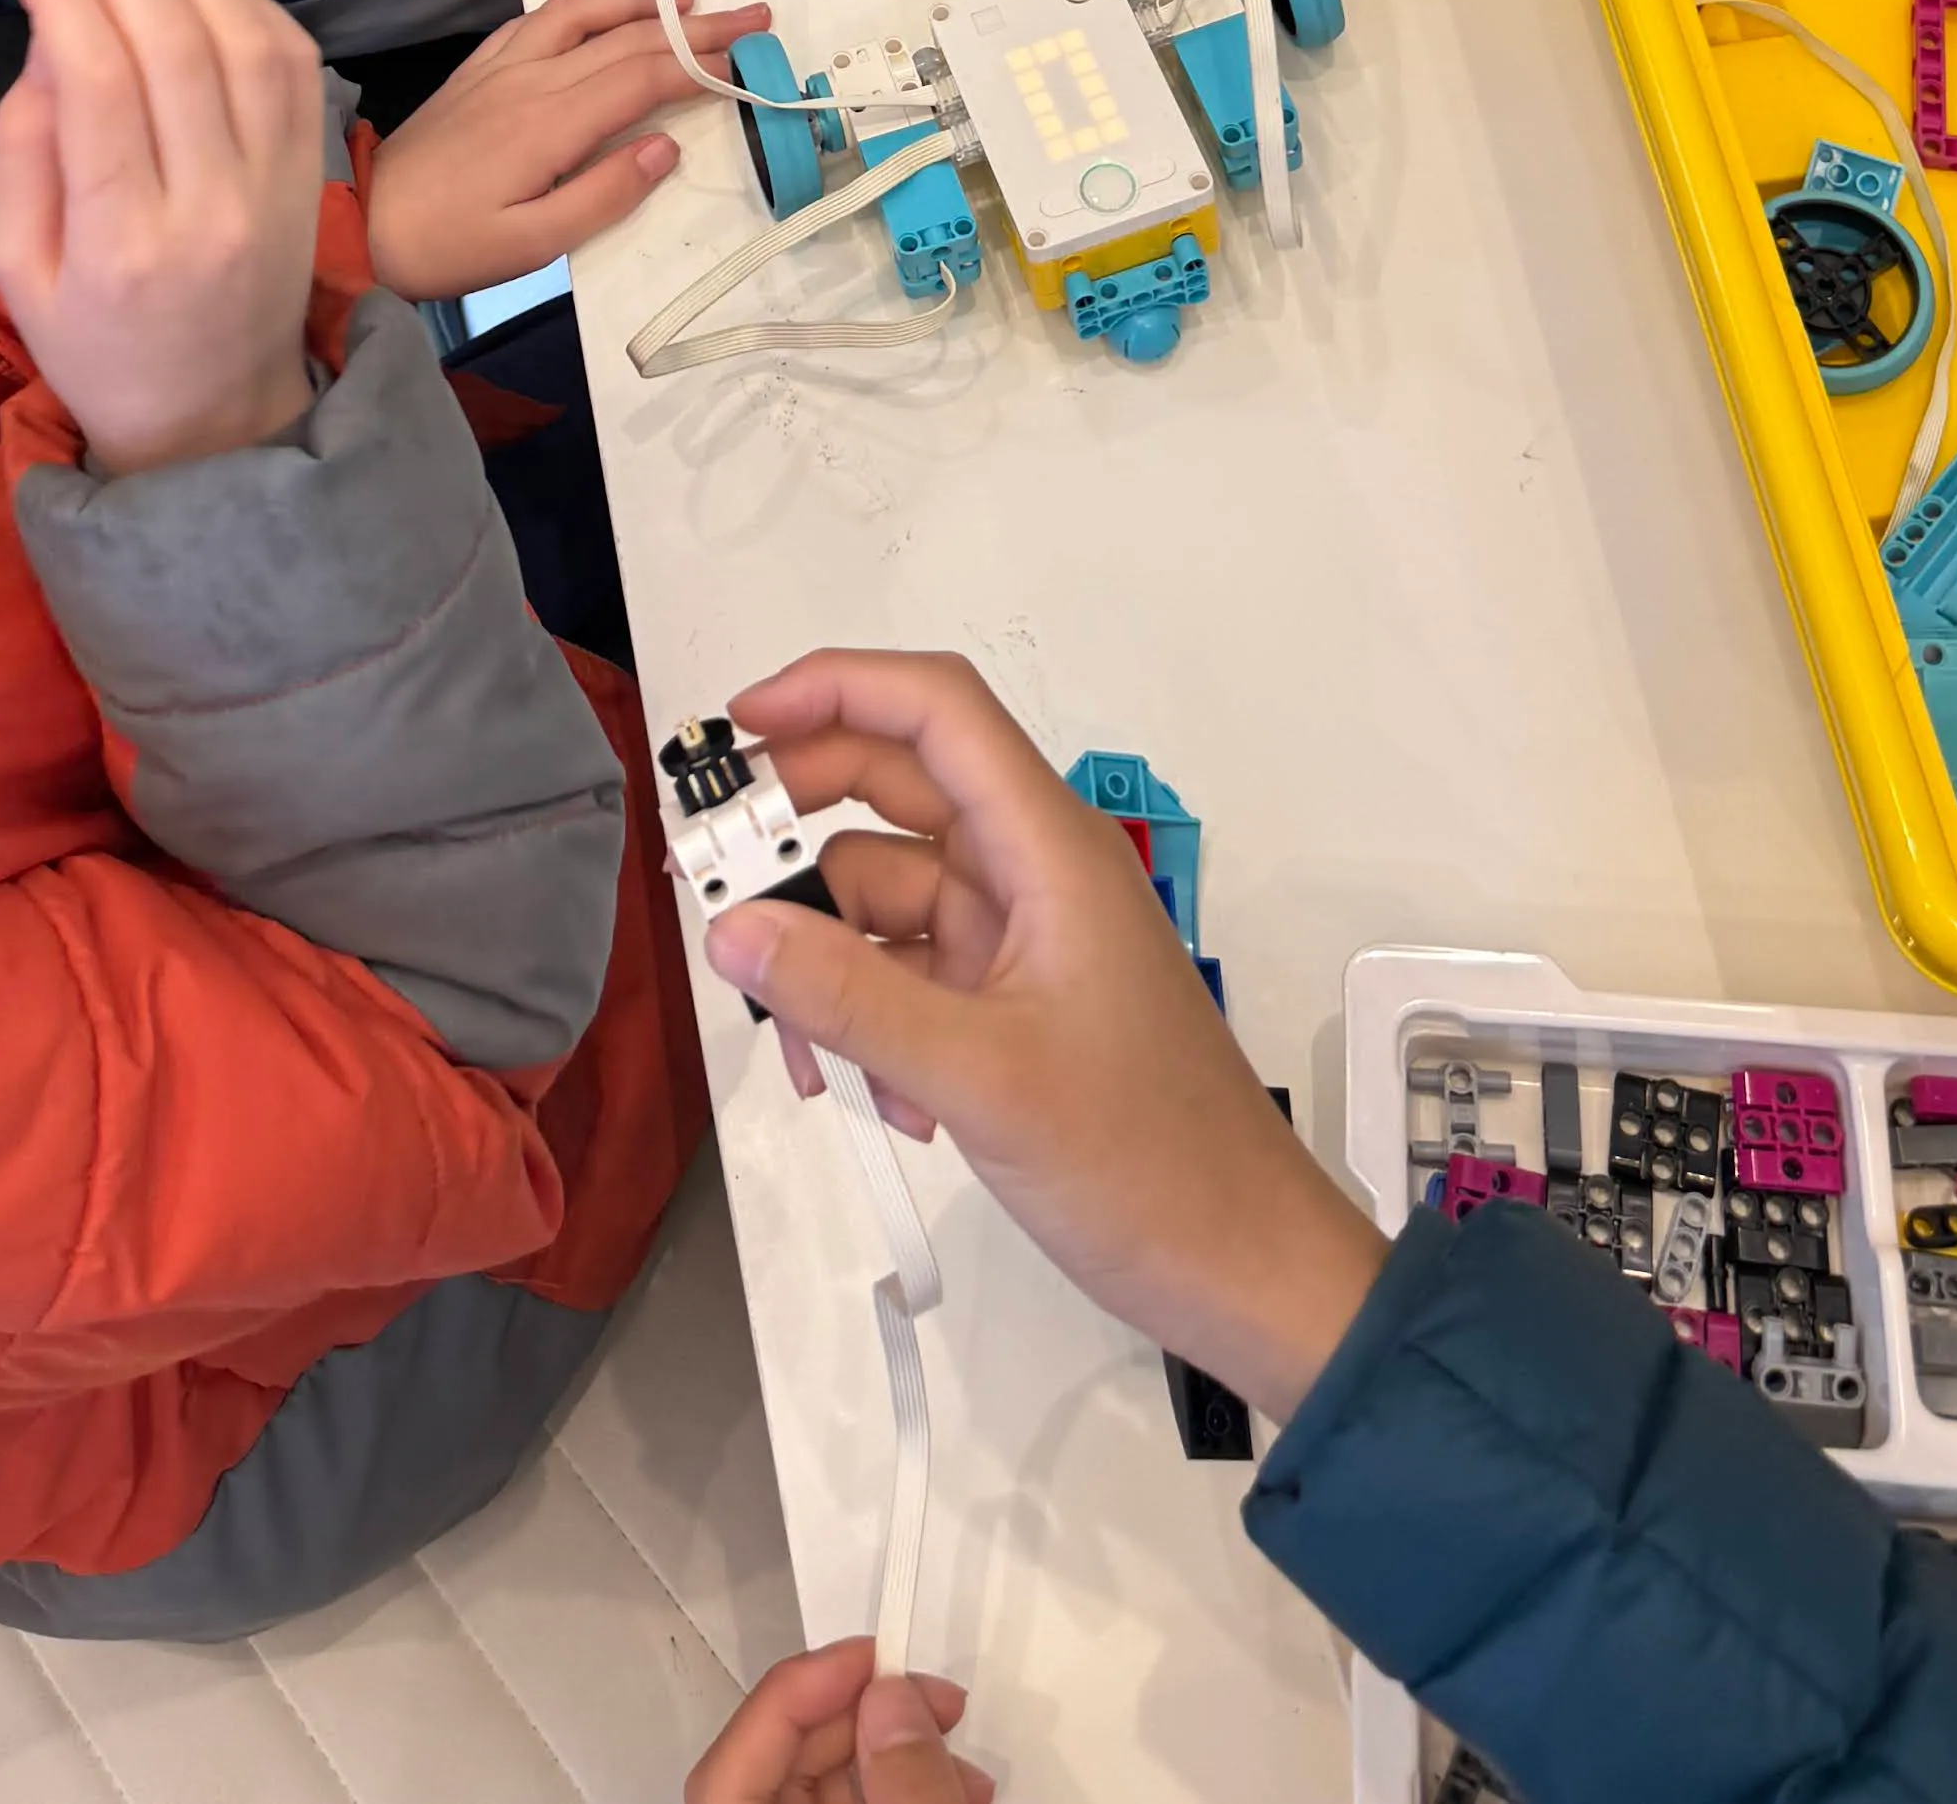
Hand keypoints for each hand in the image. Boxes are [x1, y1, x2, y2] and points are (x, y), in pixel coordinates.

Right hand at [0, 0, 326, 473]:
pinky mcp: (313, 168)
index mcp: (127, 246)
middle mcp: (216, 207)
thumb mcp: (20, 272)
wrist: (219, 424)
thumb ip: (25, 150)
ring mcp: (279, 185)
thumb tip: (49, 34)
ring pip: (243, 36)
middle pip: (175, 42)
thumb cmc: (98, 347)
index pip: (98, 80)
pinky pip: (287, 57)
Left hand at [363, 0, 766, 299]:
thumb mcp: (531, 245)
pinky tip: (597, 10)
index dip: (701, 63)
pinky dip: (579, 6)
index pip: (642, 77)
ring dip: (637, 0)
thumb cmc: (448, 247)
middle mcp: (529, 80)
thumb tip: (666, 148)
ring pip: (579, 14)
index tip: (750, 58)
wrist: (358, 224)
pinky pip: (534, 20)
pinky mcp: (474, 72)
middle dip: (693, 25)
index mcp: (550, 123)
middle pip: (624, 39)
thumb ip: (603, 197)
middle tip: (752, 15)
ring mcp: (498, 69)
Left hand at [686, 1644, 987, 1803]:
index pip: (739, 1753)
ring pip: (824, 1791)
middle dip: (869, 1721)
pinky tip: (949, 1789)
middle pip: (787, 1763)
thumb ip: (904, 1786)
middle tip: (936, 1701)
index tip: (873, 1654)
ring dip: (895, 1759)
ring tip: (962, 1765)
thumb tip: (893, 1702)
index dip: (803, 1689)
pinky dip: (896, 1792)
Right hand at [704, 650, 1387, 1427]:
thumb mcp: (980, 1078)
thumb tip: (730, 930)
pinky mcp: (1013, 1006)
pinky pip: (910, 974)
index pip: (935, 710)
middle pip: (895, 792)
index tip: (737, 727)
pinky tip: (884, 1107)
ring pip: (886, 897)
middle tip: (716, 889)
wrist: (1240, 1267)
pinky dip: (873, 1022)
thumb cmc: (1142, 1160)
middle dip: (800, 831)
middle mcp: (1033, 872)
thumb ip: (848, 1001)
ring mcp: (1023, 940)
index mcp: (1048, 848)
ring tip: (816, 1065)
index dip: (833, 688)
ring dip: (831, 963)